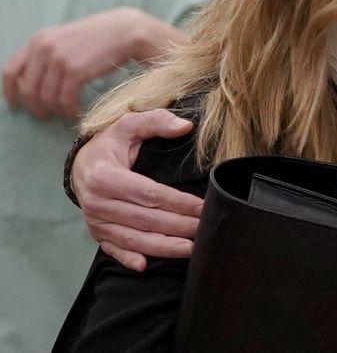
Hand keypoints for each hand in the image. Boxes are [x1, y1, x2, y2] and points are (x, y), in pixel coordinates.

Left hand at [2, 7, 183, 118]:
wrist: (126, 31)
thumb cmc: (99, 38)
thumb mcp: (65, 39)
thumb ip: (47, 55)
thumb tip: (32, 81)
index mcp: (38, 40)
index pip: (10, 71)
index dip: (11, 92)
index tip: (17, 104)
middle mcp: (44, 48)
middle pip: (28, 89)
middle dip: (36, 106)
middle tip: (47, 114)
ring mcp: (59, 59)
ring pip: (46, 97)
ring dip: (56, 110)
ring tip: (67, 112)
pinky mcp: (76, 71)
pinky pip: (65, 100)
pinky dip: (70, 110)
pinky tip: (78, 111)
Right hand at [73, 109, 203, 270]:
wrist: (81, 163)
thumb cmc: (111, 143)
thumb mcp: (129, 124)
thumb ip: (157, 121)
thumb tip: (185, 126)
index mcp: (105, 177)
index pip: (150, 194)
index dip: (179, 202)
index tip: (204, 207)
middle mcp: (97, 202)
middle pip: (145, 220)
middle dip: (179, 227)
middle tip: (206, 230)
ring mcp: (95, 220)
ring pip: (133, 238)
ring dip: (163, 247)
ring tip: (190, 249)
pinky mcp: (96, 232)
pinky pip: (113, 249)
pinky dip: (128, 258)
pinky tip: (145, 266)